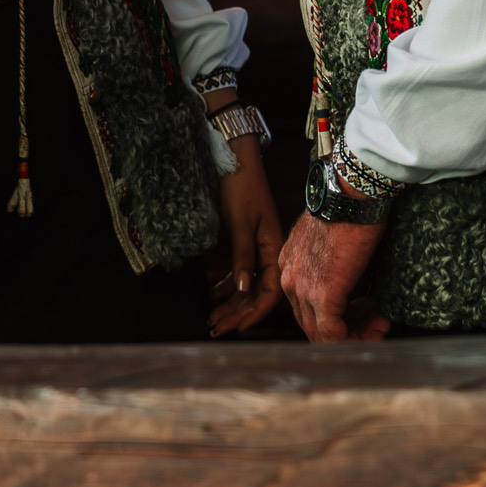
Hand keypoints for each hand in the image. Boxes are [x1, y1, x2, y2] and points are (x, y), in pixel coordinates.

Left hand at [208, 138, 284, 336]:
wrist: (236, 158)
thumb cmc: (241, 187)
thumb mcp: (240, 222)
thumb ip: (243, 256)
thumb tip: (242, 288)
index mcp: (273, 249)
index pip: (269, 292)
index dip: (253, 312)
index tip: (236, 328)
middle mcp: (268, 252)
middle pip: (256, 293)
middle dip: (237, 313)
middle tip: (215, 328)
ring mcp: (257, 248)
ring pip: (246, 285)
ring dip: (230, 303)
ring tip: (211, 318)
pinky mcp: (246, 243)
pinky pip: (239, 272)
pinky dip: (227, 286)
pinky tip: (214, 296)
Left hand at [279, 210, 389, 342]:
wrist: (350, 195)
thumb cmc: (348, 209)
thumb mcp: (331, 241)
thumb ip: (333, 266)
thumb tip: (355, 286)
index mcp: (290, 265)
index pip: (306, 306)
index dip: (337, 315)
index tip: (364, 310)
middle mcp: (290, 279)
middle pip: (312, 324)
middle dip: (347, 328)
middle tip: (375, 321)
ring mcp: (303, 289)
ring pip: (321, 333)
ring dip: (354, 334)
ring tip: (380, 323)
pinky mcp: (323, 295)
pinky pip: (333, 334)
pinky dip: (356, 337)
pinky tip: (378, 325)